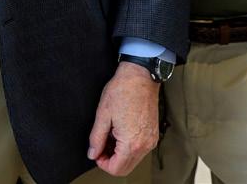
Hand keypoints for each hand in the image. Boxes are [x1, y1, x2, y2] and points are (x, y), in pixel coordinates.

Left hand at [86, 61, 160, 175]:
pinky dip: (128, 148)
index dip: (102, 164)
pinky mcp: (153, 134)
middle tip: (100, 146)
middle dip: (110, 161)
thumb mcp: (103, 114)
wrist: (140, 77)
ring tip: (109, 136)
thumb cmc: (122, 91)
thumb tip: (93, 153)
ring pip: (133, 160)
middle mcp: (145, 145)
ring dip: (119, 155)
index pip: (117, 168)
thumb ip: (96, 138)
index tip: (96, 152)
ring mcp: (151, 140)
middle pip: (126, 168)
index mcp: (131, 142)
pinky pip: (139, 150)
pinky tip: (119, 133)